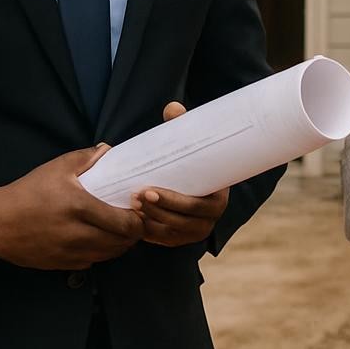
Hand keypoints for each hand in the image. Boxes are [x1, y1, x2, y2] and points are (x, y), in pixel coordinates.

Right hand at [0, 145, 143, 270]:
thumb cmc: (28, 192)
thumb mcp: (56, 168)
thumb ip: (86, 157)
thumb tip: (108, 149)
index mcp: (80, 207)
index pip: (124, 224)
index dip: (138, 220)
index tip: (139, 211)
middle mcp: (78, 234)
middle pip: (121, 243)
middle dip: (133, 234)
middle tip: (134, 222)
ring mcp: (70, 253)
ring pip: (109, 256)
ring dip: (119, 245)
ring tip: (120, 231)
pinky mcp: (62, 265)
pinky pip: (92, 262)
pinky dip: (101, 254)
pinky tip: (98, 241)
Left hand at [132, 102, 228, 247]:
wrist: (194, 179)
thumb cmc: (193, 160)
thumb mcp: (190, 144)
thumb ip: (182, 127)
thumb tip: (172, 108)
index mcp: (218, 198)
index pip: (197, 205)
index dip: (174, 201)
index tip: (150, 189)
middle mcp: (210, 219)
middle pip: (183, 222)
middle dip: (157, 210)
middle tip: (135, 195)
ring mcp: (195, 231)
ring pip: (171, 233)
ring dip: (150, 221)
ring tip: (131, 205)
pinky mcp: (180, 238)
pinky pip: (163, 240)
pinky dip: (149, 232)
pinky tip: (134, 220)